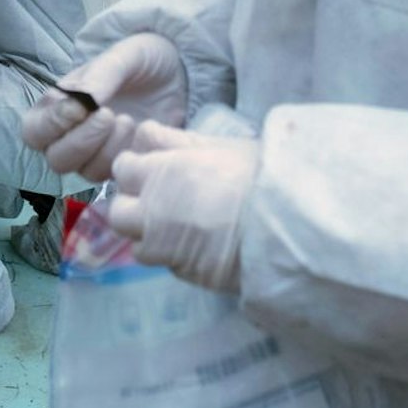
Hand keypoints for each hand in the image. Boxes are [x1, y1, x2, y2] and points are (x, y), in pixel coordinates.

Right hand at [21, 33, 188, 180]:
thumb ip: (100, 75)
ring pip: (84, 171)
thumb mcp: (123, 56)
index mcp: (59, 104)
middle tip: (109, 116)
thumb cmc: (141, 59)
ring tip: (129, 120)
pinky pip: (115, 175)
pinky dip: (126, 157)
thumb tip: (81, 102)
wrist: (180, 72)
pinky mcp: (121, 162)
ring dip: (107, 149)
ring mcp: (96, 152)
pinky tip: (141, 132)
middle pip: (56, 158)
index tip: (81, 108)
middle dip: (81, 141)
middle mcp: (71, 133)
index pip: (35, 130)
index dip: (52, 125)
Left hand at [107, 122, 257, 293]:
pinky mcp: (186, 275)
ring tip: (179, 229)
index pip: (122, 168)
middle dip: (132, 206)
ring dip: (150, 237)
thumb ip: (176, 141)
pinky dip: (175, 256)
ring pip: (137, 246)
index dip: (135, 168)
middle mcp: (153, 213)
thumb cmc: (258, 174)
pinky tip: (200, 247)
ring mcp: (166, 249)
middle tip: (159, 201)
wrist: (289, 225)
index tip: (152, 169)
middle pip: (118, 212)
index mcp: (160, 174)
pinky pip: (167, 264)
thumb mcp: (217, 146)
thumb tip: (144, 132)